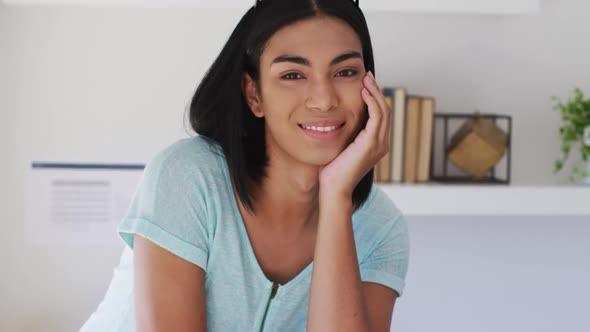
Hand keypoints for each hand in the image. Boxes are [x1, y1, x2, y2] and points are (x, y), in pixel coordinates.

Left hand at [318, 71, 391, 198]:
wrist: (334, 189)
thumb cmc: (332, 172)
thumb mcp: (340, 148)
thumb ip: (343, 135)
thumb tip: (333, 121)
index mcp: (376, 144)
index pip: (380, 116)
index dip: (374, 98)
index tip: (365, 84)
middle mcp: (381, 144)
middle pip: (385, 110)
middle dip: (376, 90)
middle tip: (367, 75)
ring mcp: (379, 144)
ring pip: (383, 111)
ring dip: (375, 92)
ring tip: (366, 79)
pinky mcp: (371, 144)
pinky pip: (376, 117)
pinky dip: (372, 102)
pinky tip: (363, 92)